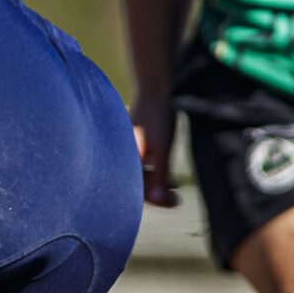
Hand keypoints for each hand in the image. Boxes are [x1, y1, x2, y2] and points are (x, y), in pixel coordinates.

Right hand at [131, 93, 179, 208]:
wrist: (153, 90)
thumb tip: (159, 202)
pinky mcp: (127, 146)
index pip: (138, 193)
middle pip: (135, 187)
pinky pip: (136, 167)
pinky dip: (150, 172)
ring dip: (154, 184)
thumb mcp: (162, 149)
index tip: (177, 201)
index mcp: (121, 162)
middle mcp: (116, 158)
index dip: (158, 201)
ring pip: (137, 177)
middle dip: (156, 195)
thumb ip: (159, 176)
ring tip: (173, 187)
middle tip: (176, 198)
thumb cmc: (157, 119)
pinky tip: (164, 173)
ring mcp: (121, 152)